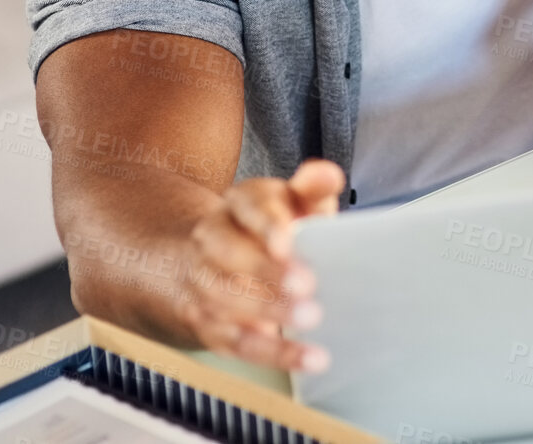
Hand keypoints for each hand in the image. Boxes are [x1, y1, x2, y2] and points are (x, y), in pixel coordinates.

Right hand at [177, 159, 344, 372]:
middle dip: (267, 271)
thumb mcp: (292, 201)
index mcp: (238, 205)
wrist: (212, 261)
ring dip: (269, 311)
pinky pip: (238, 342)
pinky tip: (309, 356)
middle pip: (231, 255)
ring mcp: (205, 283)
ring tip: (312, 318)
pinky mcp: (210, 324)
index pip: (248, 209)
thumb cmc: (273, 227)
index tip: (288, 241)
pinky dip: (275, 352)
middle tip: (307, 285)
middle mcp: (212, 241)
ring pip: (227, 300)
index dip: (267, 225)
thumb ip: (311, 188)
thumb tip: (327, 175)